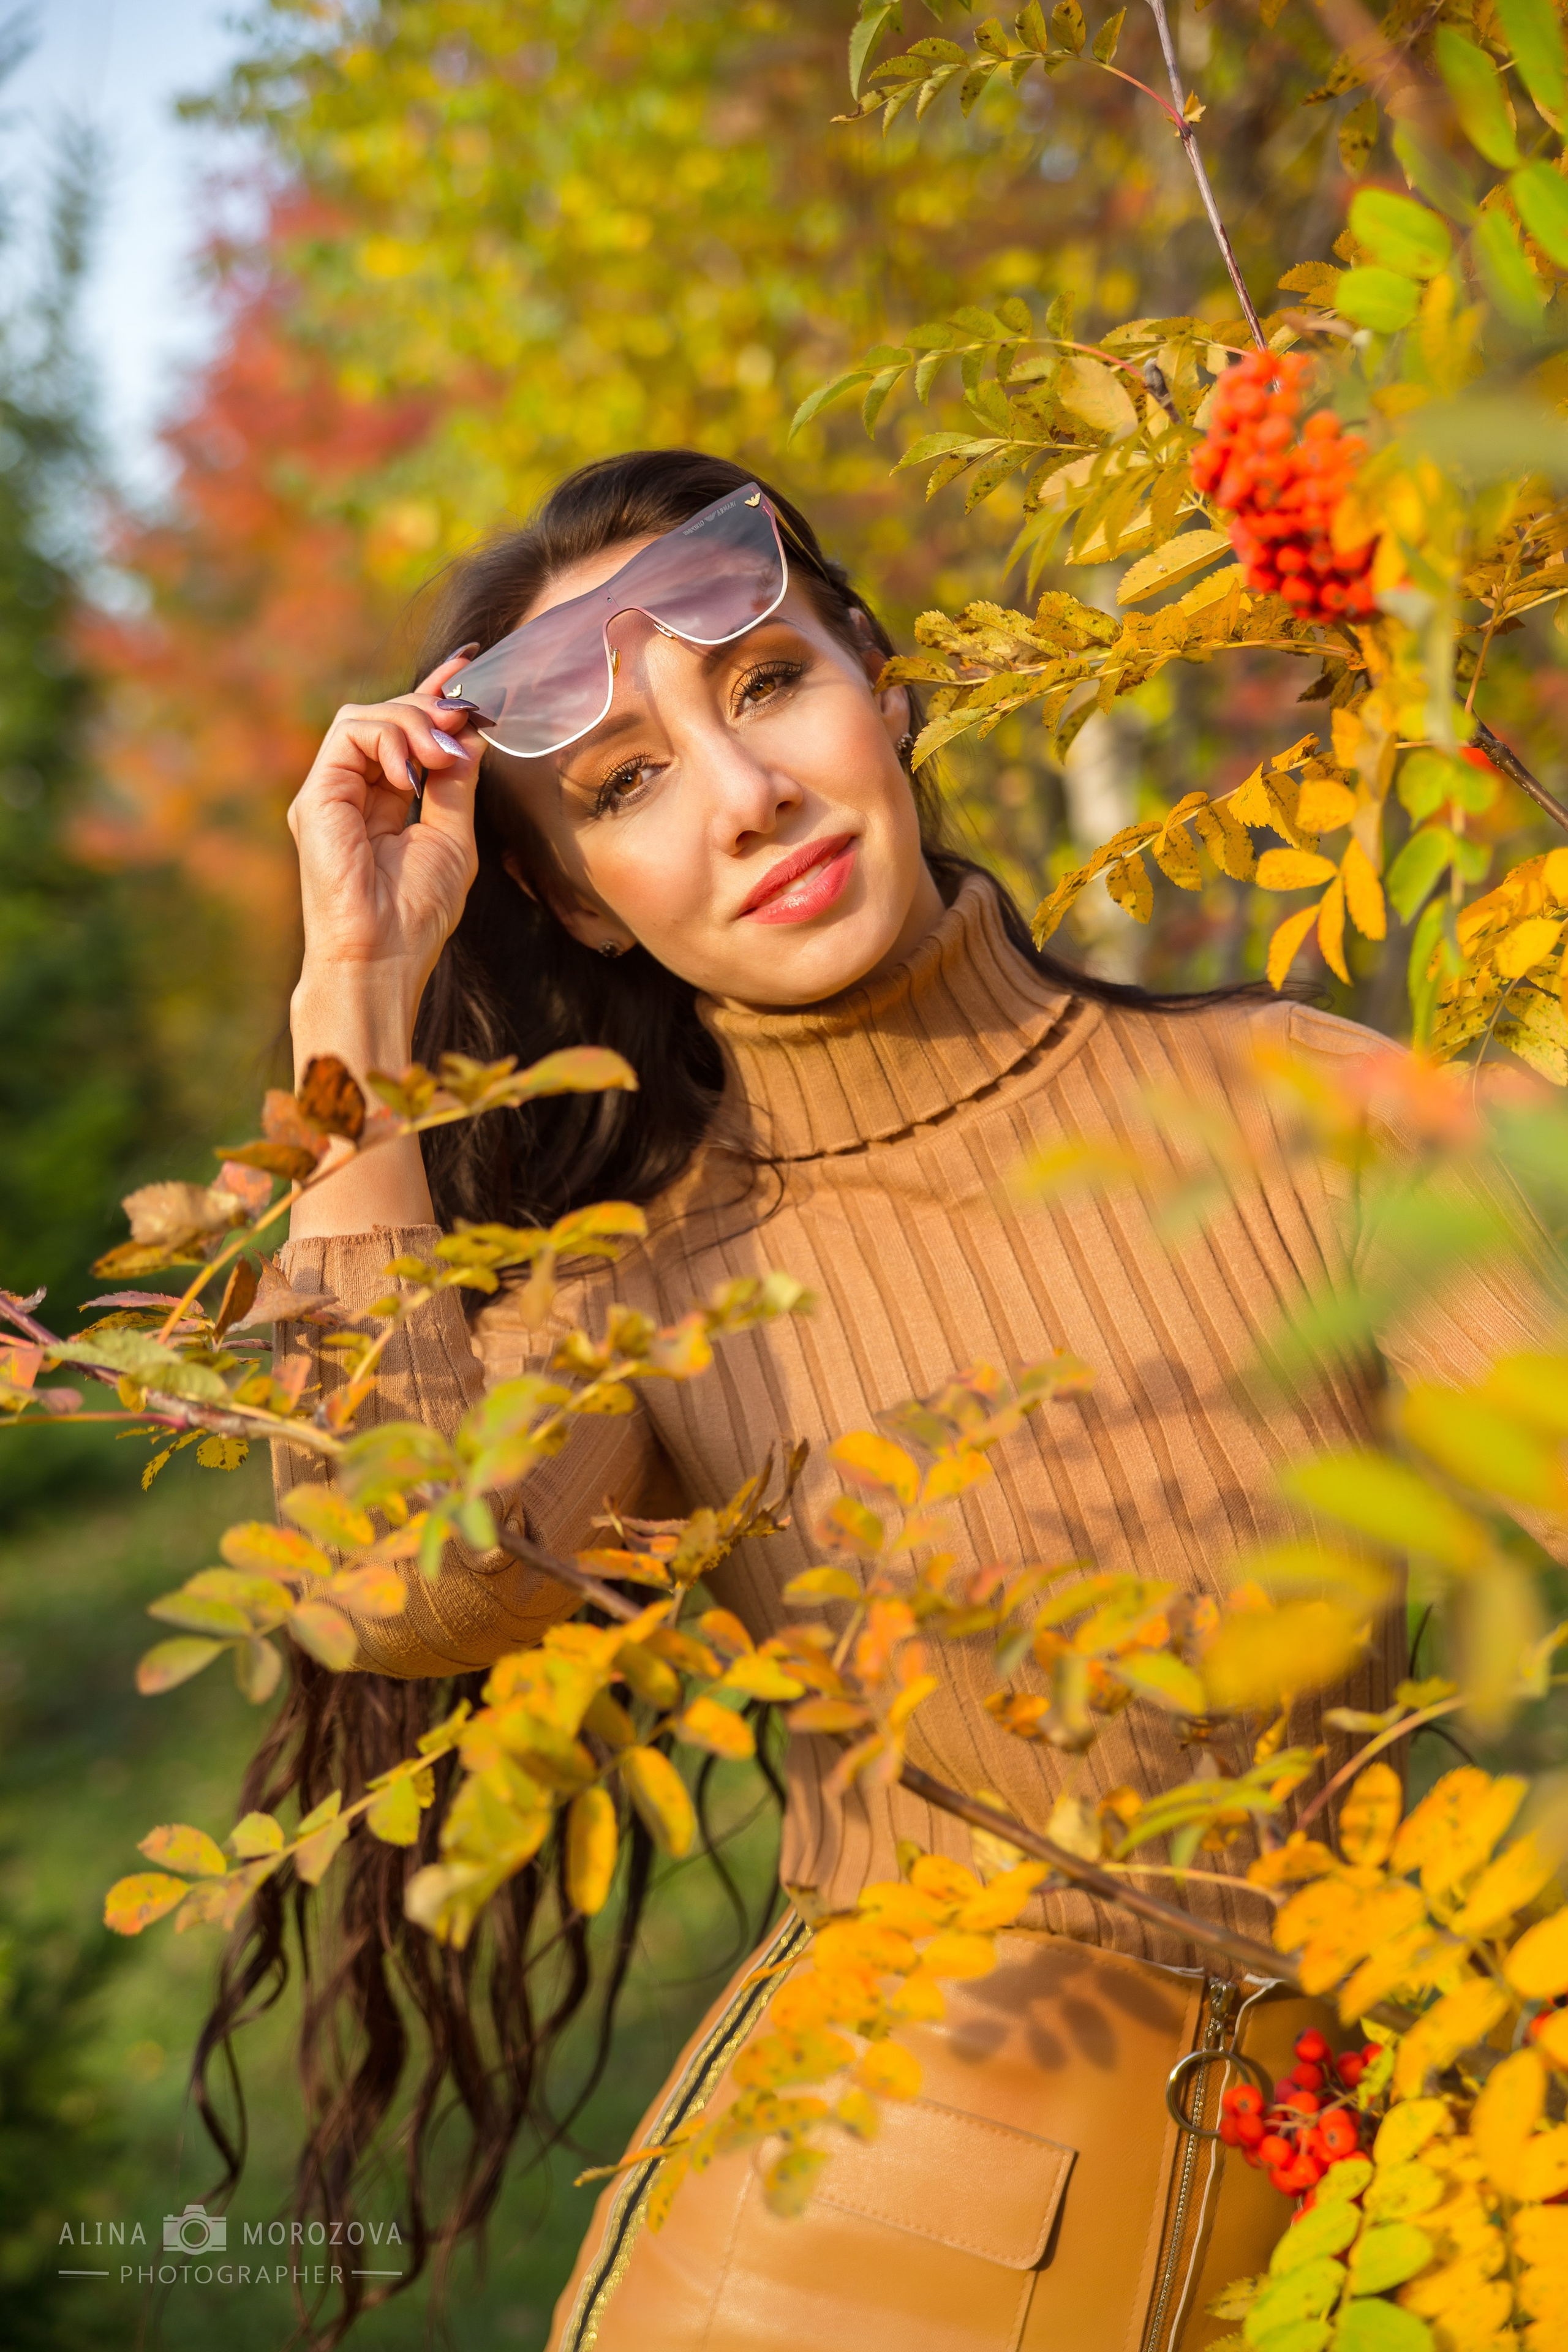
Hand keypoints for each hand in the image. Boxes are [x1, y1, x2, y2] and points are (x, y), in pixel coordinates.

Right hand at [288, 646, 481, 1057]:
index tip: (470, 668)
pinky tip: (414, 771)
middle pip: (387, 716)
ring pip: (367, 717)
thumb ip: (455, 782)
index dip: (434, 695)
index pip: (404, 732)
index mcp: (380, 801)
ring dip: (415, 723)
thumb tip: (470, 731)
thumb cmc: (415, 913)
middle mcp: (349, 791)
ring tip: (444, 755)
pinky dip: (391, 740)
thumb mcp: (452, 835)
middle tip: (467, 719)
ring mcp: (329, 791)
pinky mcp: (316, 796)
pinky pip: (351, 734)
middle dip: (432, 708)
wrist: (381, 959)